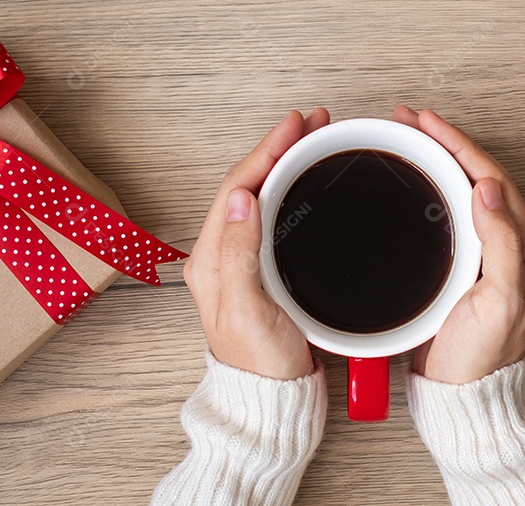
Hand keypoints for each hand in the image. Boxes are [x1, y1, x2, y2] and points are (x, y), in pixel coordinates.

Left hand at [183, 108, 329, 379]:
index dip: (266, 152)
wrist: (273, 400)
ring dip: (284, 165)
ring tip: (312, 141)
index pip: (237, 188)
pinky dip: (291, 189)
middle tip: (311, 123)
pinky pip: (274, 215)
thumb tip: (242, 201)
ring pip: (261, 197)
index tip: (294, 126)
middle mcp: (222, 255)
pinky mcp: (263, 270)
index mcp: (211, 260)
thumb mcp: (249, 309)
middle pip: (248, 185)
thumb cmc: (260, 364)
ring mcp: (242, 261)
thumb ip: (241, 255)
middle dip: (278, 149)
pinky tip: (306, 182)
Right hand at [392, 106, 524, 383]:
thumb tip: (487, 189)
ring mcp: (485, 253)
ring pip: (461, 190)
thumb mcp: (500, 301)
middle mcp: (510, 244)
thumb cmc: (484, 357)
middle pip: (476, 176)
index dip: (458, 144)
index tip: (427, 123)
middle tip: (408, 121)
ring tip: (406, 139)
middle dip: (443, 143)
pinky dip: (429, 188)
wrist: (463, 395)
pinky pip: (448, 211)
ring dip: (435, 161)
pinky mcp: (463, 265)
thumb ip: (502, 244)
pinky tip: (411, 182)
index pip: (491, 177)